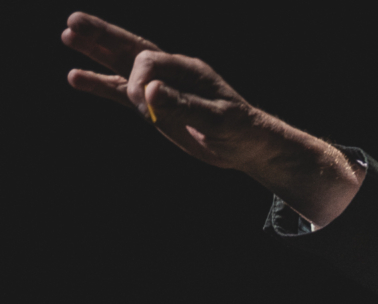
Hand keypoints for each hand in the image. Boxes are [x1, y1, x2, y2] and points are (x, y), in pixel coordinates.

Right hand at [63, 12, 272, 169]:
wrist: (246, 146)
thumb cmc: (239, 130)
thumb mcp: (217, 119)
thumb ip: (184, 106)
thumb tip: (150, 92)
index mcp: (188, 69)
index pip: (150, 59)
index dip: (138, 77)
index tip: (142, 102)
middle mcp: (170, 72)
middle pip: (131, 48)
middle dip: (103, 35)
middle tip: (74, 20)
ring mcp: (160, 88)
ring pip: (122, 66)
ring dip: (95, 52)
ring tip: (67, 35)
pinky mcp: (153, 107)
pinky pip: (122, 93)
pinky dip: (99, 86)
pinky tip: (75, 77)